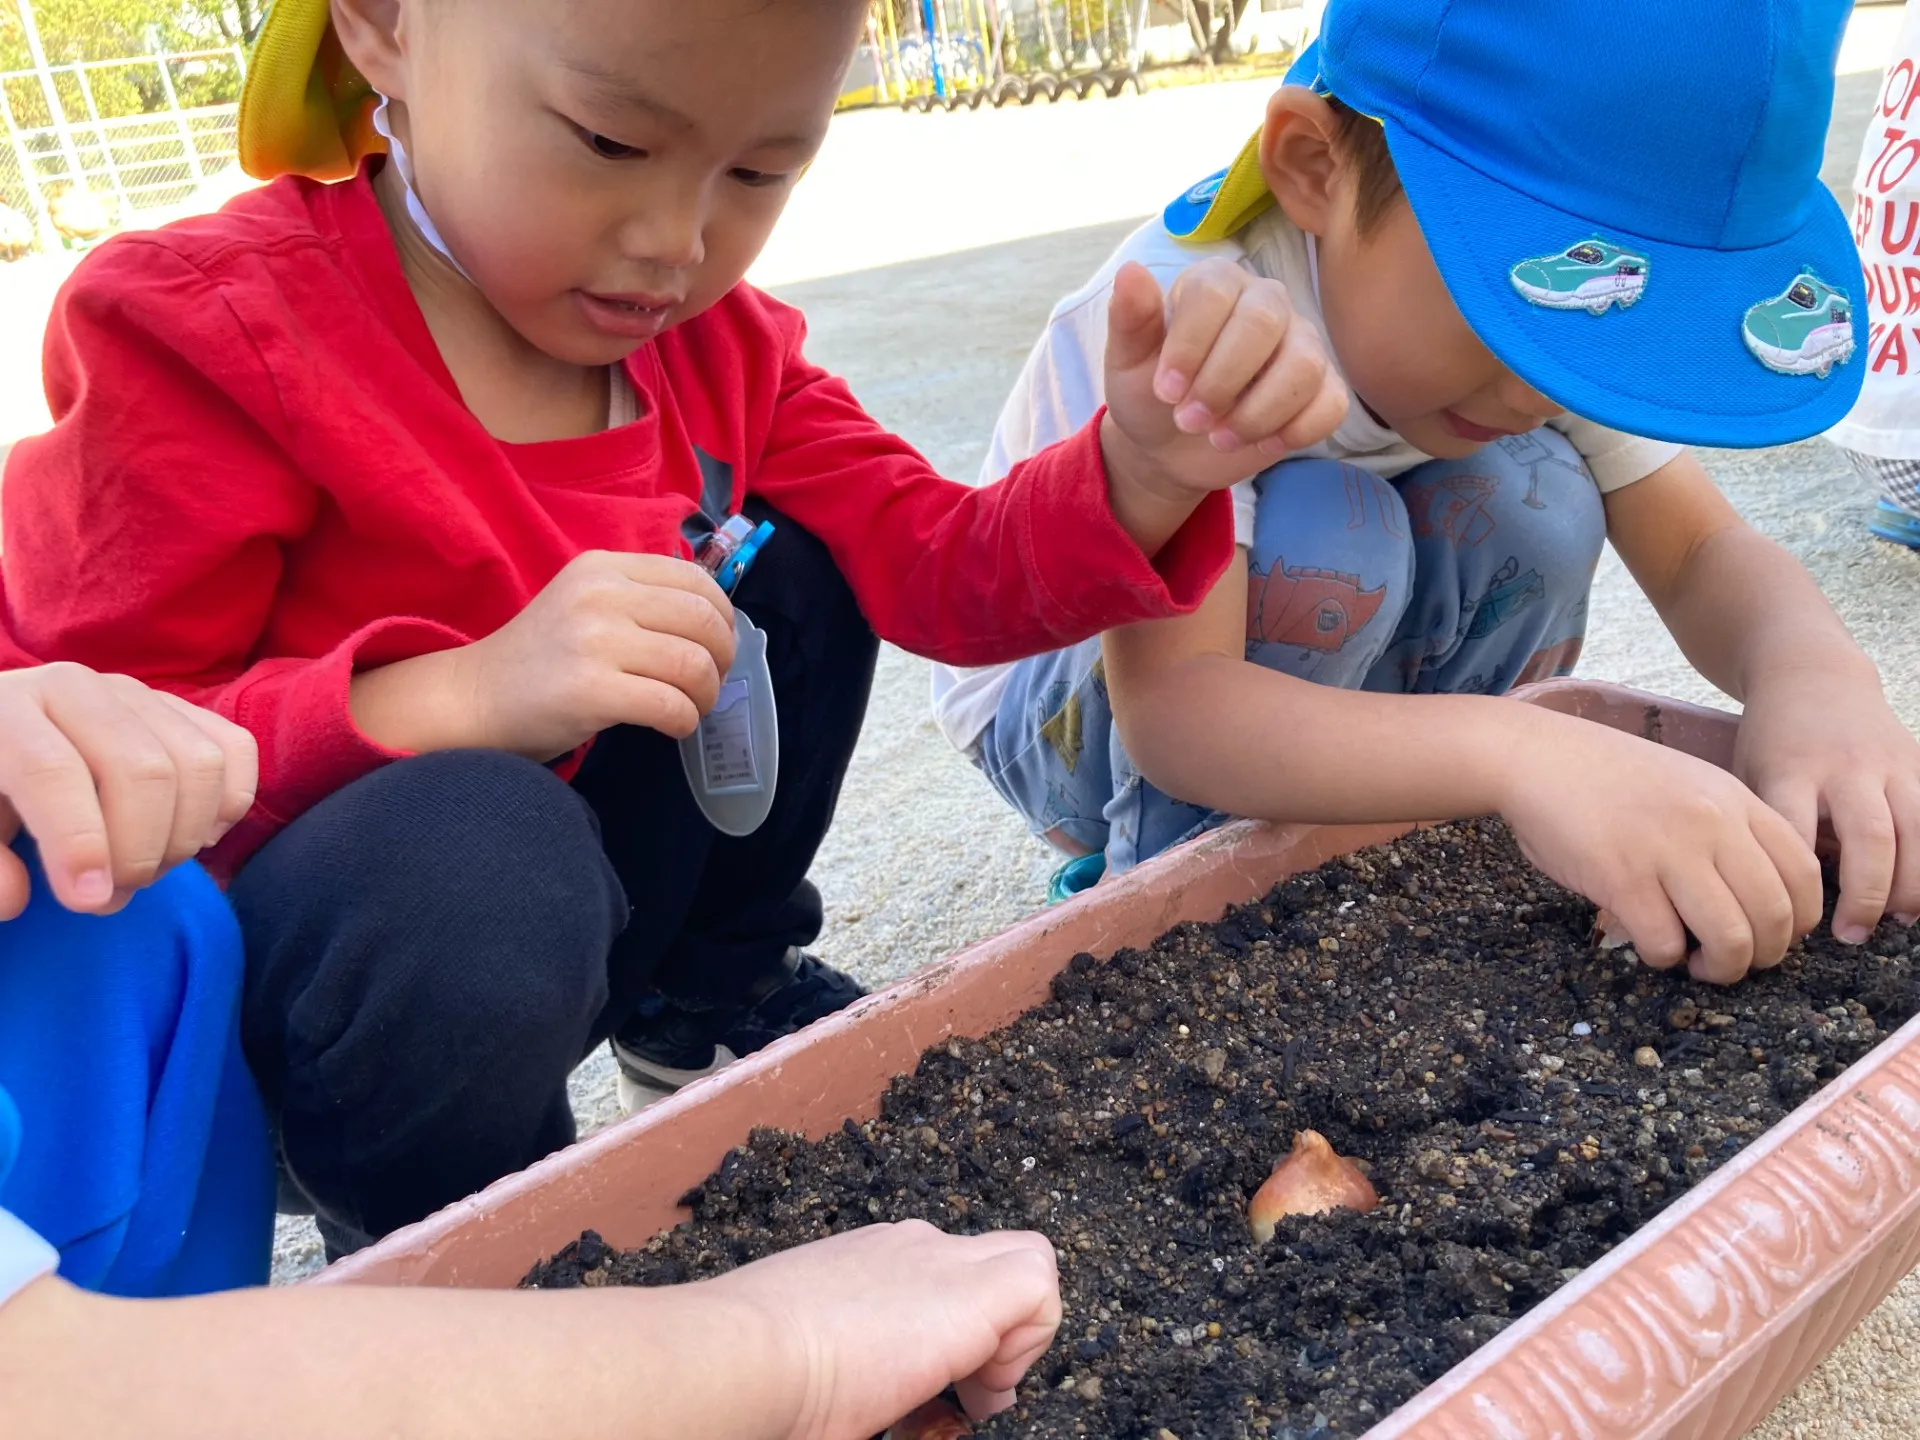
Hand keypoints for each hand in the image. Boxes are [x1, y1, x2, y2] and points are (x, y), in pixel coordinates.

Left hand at [0, 664, 256, 918]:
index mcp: (5, 710)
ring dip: (184, 837)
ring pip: (199, 765)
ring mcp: (139, 693)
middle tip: (113, 893)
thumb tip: (17, 896)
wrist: (5, 740)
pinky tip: (194, 835)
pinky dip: (228, 805)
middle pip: (142, 770)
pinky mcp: (183, 707)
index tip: (89, 901)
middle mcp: (78, 687)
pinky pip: (236, 750)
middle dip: (140, 850)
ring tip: (147, 870)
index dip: (78, 842)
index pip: (53, 771)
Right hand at [450, 552, 734, 761]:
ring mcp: (595, 642)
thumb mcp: (586, 603)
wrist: (475, 697)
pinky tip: (673, 727)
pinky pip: (670, 706)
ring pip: (694, 665)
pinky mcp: (590, 691)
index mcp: (604, 567)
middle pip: (703, 622)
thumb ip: (641, 599)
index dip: (723, 618)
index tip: (717, 647)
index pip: (696, 581)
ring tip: (692, 707)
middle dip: (724, 659)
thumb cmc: (540, 656)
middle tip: (710, 683)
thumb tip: (716, 623)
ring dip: (707, 694)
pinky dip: (685, 721)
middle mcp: (601, 595)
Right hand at [709, 1220, 1060, 1438]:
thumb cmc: (758, 1374)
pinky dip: (1030, 1339)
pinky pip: (1040, 1284)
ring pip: (1027, 1260)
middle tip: (969, 1393)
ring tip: (977, 1396)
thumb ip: (850, 1359)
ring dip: (1016, 1335)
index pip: (937, 1276)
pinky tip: (981, 1386)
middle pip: (992, 1259)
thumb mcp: (811, 1353)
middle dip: (999, 1327)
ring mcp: (940, 1259)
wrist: (744, 1356)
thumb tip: (875, 1398)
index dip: (955, 1331)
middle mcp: (909, 1248)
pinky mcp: (971, 1290)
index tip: (933, 1391)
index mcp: (868, 1263)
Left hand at [1101, 258, 1346, 512]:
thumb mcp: (1126, 361)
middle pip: (1263, 322)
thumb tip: (1130, 271)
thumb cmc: (1150, 393)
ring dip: (1257, 414)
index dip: (1190, 344)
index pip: (1215, 291)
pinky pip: (1331, 404)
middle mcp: (1266, 303)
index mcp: (1216, 284)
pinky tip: (1260, 444)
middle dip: (1222, 381)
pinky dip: (1296, 431)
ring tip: (1219, 437)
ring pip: (1303, 366)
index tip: (1165, 391)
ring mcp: (1300, 343)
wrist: (1170, 447)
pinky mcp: (1322, 388)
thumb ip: (1130, 318)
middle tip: (1189, 421)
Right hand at [1498, 713, 1822, 983]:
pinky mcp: (1622, 880)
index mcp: (1734, 800)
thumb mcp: (1686, 784)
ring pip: (1732, 939)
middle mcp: (1713, 825)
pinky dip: (1662, 957)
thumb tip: (1749, 897)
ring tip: (1696, 963)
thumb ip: (1724, 828)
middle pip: (1776, 916)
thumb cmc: (1604, 776)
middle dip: (1762, 956)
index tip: (1772, 933)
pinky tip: (1646, 941)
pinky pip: (1665, 943)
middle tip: (1732, 959)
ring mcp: (1668, 852)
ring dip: (1720, 968)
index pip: (1805, 874)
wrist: (1535, 758)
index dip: (1799, 920)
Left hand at [1736, 671, 1919, 941]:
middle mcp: (1846, 767)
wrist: (1812, 676)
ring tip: (1898, 920)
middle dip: (1866, 894)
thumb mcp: (1747, 774)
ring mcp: (1890, 763)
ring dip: (1912, 885)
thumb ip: (1763, 827)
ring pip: (1916, 830)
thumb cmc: (1772, 742)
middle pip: (1869, 838)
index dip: (1798, 881)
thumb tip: (1773, 895)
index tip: (1793, 919)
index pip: (1797, 833)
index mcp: (1791, 771)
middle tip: (1851, 934)